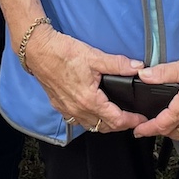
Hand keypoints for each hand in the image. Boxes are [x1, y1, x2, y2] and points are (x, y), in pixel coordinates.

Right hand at [27, 28, 142, 133]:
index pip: (116, 120)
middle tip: (132, 118)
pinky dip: (89, 120)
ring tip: (115, 116)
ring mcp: (67, 109)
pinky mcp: (59, 105)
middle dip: (120, 125)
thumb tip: (138, 67)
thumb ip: (118, 64)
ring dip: (104, 124)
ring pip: (90, 126)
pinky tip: (92, 111)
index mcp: (89, 100)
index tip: (141, 120)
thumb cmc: (62, 53)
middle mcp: (78, 110)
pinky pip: (77, 120)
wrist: (37, 51)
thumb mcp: (95, 56)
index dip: (132, 121)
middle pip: (104, 127)